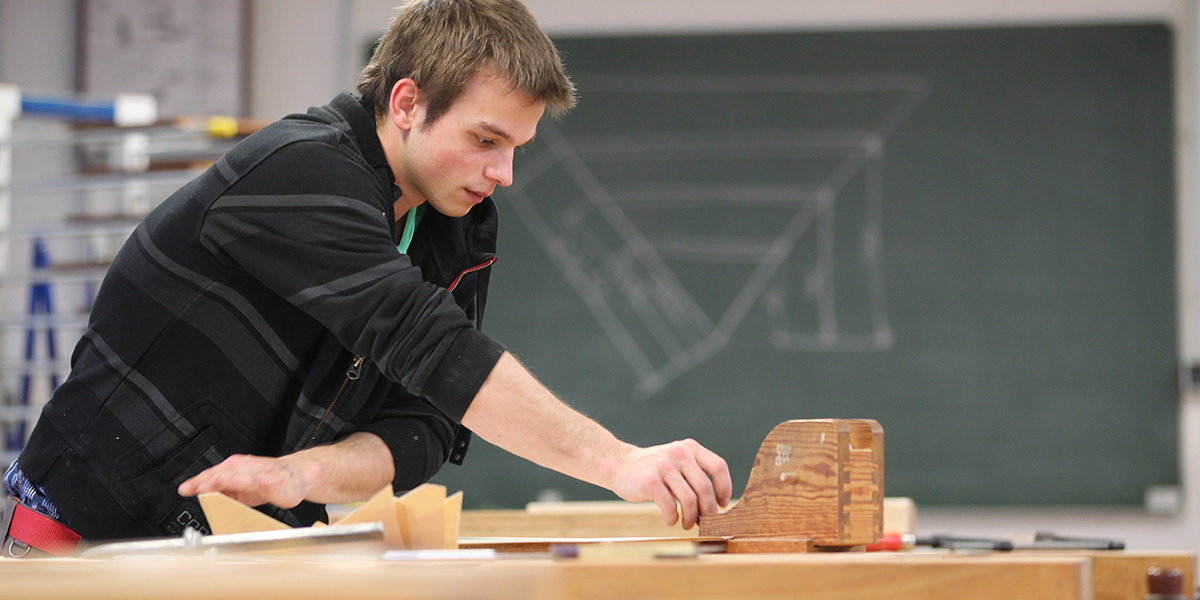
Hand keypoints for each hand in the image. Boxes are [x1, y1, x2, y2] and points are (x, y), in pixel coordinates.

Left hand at [177, 454, 312, 508]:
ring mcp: (256, 473)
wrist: (299, 475)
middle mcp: (244, 467)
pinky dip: (242, 485)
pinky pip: (253, 482)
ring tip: (203, 489)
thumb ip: (227, 491)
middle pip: (219, 473)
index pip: (212, 474)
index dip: (197, 482)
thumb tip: (208, 498)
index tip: (184, 489)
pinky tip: (231, 490)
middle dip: (203, 481)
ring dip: (217, 481)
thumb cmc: (272, 480)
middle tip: (188, 489)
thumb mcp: (245, 488)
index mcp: (236, 468)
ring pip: (233, 475)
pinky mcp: (268, 480)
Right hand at [609, 439, 731, 529]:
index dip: (725, 488)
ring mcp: (664, 467)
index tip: (722, 504)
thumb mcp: (677, 463)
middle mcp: (680, 454)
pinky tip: (671, 520)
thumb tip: (715, 508)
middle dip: (709, 511)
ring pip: (690, 500)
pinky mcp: (651, 481)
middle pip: (705, 488)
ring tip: (688, 524)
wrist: (619, 464)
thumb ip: (695, 478)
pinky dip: (673, 518)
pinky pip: (670, 506)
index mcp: (690, 448)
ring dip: (691, 518)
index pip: (719, 467)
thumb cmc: (653, 469)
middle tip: (706, 522)